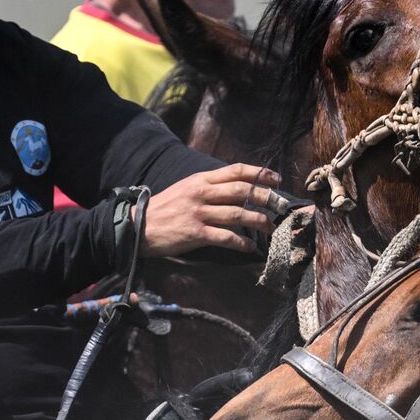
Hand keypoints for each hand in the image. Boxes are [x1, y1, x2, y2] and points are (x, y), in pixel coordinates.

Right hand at [140, 164, 281, 256]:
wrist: (139, 226)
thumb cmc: (166, 207)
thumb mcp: (187, 188)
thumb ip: (210, 185)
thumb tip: (238, 186)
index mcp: (201, 179)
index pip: (236, 171)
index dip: (259, 173)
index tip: (276, 179)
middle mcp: (202, 193)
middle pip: (242, 191)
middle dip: (266, 197)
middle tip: (280, 204)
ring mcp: (199, 213)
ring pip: (238, 214)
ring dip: (259, 221)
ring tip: (270, 227)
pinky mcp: (196, 233)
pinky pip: (226, 237)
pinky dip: (241, 243)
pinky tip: (250, 248)